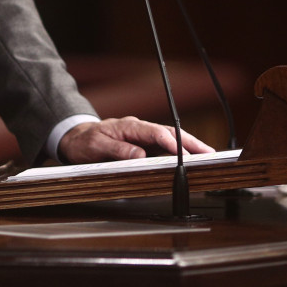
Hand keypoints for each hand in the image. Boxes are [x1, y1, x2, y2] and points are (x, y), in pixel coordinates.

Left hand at [57, 116, 214, 163]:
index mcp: (129, 126)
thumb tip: (140, 156)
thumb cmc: (85, 142)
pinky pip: (164, 146)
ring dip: (189, 147)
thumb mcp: (96, 146)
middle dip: (191, 142)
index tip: (185, 155)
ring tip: (208, 157)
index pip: (156, 133)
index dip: (172, 144)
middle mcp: (139, 128)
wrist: (76, 138)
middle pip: (169, 133)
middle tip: (210, 153)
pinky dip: (179, 152)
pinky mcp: (143, 144)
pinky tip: (190, 160)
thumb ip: (117, 150)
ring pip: (170, 139)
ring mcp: (142, 136)